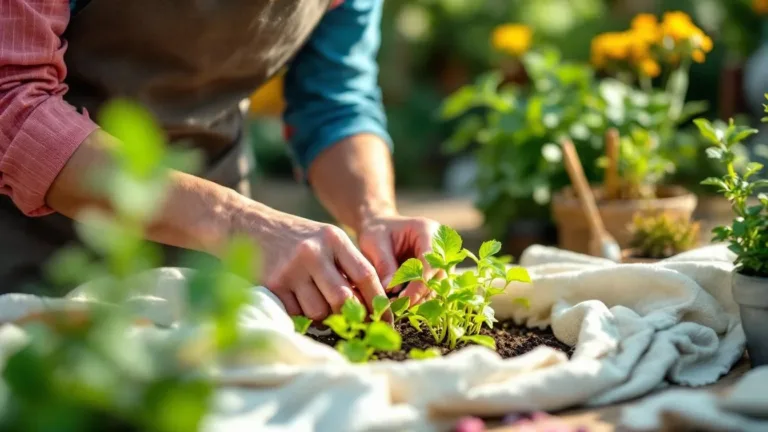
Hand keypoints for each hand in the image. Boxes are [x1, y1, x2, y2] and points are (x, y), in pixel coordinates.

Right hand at [234, 207, 386, 321]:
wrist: (250, 226)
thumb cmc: (297, 238)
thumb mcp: (326, 239)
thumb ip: (347, 264)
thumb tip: (371, 304)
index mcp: (334, 239)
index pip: (365, 275)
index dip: (379, 302)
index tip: (386, 319)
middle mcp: (314, 252)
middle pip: (344, 299)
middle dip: (351, 316)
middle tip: (354, 323)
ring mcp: (292, 268)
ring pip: (319, 311)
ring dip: (322, 316)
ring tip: (317, 303)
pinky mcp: (274, 284)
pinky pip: (297, 313)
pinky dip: (301, 314)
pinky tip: (298, 300)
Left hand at [357, 215, 440, 303]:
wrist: (380, 229)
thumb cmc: (377, 232)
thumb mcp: (374, 243)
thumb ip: (384, 265)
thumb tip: (392, 290)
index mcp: (428, 231)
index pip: (431, 260)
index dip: (419, 282)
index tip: (403, 299)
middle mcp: (440, 245)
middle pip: (438, 276)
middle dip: (419, 294)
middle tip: (397, 307)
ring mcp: (440, 260)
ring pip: (436, 286)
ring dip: (418, 299)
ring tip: (396, 306)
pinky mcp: (435, 272)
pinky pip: (430, 289)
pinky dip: (417, 298)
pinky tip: (401, 303)